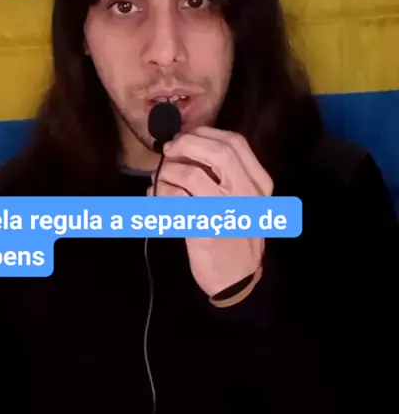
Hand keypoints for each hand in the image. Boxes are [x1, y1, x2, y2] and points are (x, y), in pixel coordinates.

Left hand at [146, 127, 273, 297]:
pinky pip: (175, 199)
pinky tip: (154, 198)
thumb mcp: (244, 201)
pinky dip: (159, 194)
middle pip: (217, 151)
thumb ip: (225, 174)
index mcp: (258, 183)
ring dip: (167, 172)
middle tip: (169, 151)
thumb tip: (186, 145)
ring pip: (191, 174)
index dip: (206, 133)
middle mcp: (247, 194)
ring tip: (159, 180)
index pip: (235, 143)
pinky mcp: (205, 228)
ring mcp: (227, 211)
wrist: (237, 280)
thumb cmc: (236, 236)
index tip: (186, 138)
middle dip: (186, 144)